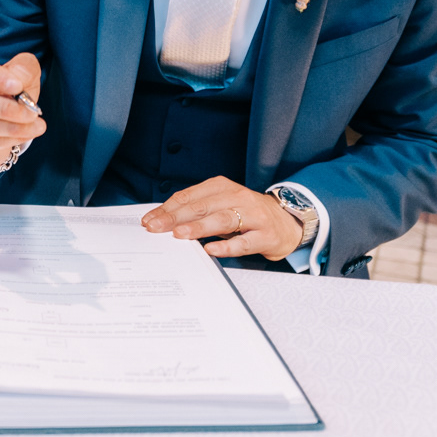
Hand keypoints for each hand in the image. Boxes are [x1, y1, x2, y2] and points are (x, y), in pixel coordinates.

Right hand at [0, 51, 44, 170]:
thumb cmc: (3, 90)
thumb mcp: (18, 73)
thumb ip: (22, 69)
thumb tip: (20, 81)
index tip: (17, 86)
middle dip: (5, 107)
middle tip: (31, 112)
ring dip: (12, 127)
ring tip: (36, 125)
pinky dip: (7, 141)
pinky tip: (24, 135)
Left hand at [141, 177, 302, 260]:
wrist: (287, 221)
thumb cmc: (247, 214)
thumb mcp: (222, 204)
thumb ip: (197, 209)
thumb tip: (163, 220)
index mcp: (222, 187)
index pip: (188, 196)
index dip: (167, 208)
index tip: (149, 220)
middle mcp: (237, 197)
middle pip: (202, 207)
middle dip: (175, 217)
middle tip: (155, 228)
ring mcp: (253, 215)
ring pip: (222, 220)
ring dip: (199, 227)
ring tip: (179, 234)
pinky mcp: (265, 235)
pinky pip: (244, 241)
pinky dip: (227, 246)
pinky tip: (211, 250)